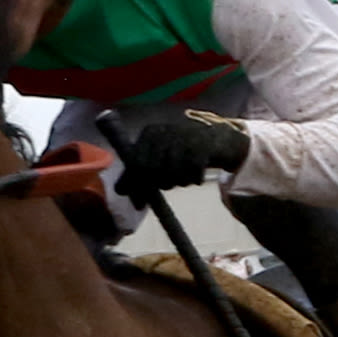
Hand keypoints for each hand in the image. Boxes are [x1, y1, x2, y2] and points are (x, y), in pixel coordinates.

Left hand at [117, 107, 252, 192]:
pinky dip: (194, 179)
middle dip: (159, 184)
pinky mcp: (204, 144)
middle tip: (170, 186)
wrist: (219, 139)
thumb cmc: (183, 151)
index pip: (135, 164)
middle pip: (152, 170)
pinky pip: (193, 172)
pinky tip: (197, 177)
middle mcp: (165, 131)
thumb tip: (118, 191)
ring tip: (185, 178)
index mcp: (149, 133)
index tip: (139, 205)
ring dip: (179, 182)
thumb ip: (137, 172)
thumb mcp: (158, 158)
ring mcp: (184, 136)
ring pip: (172, 172)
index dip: (135, 187)